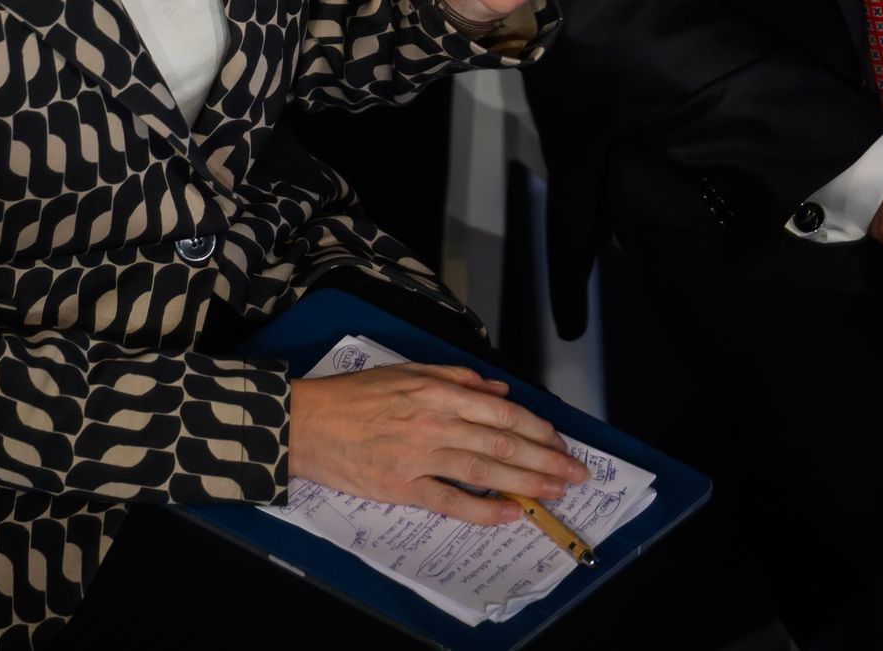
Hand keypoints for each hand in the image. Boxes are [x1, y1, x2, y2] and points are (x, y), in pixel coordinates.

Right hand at [288, 364, 587, 523]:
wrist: (307, 423)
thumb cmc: (354, 395)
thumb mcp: (407, 370)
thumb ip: (456, 378)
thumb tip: (498, 389)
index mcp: (439, 390)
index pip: (502, 411)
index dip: (537, 429)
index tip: (560, 442)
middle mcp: (436, 421)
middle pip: (503, 442)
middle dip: (546, 459)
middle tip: (575, 473)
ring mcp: (420, 456)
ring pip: (486, 470)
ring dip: (527, 483)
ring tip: (555, 492)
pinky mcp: (403, 486)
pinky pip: (452, 501)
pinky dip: (483, 509)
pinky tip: (510, 512)